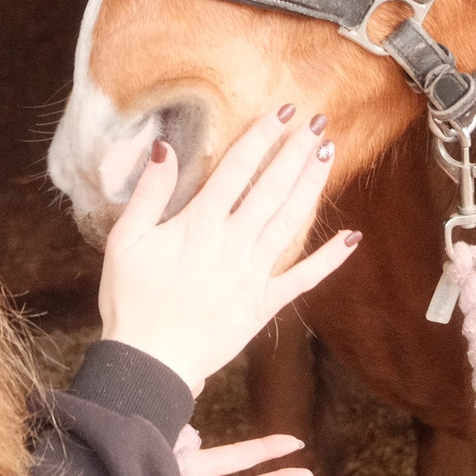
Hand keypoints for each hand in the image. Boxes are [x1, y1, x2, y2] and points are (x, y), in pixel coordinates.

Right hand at [98, 108, 360, 397]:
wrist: (150, 363)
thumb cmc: (130, 300)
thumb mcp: (124, 241)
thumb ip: (148, 194)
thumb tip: (164, 148)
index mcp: (198, 225)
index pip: (236, 170)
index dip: (261, 138)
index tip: (282, 113)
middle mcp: (232, 244)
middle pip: (271, 189)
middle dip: (296, 153)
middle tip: (319, 123)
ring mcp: (252, 275)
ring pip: (290, 222)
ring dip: (311, 187)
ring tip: (329, 155)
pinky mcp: (263, 305)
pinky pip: (302, 279)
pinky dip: (329, 259)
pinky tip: (351, 237)